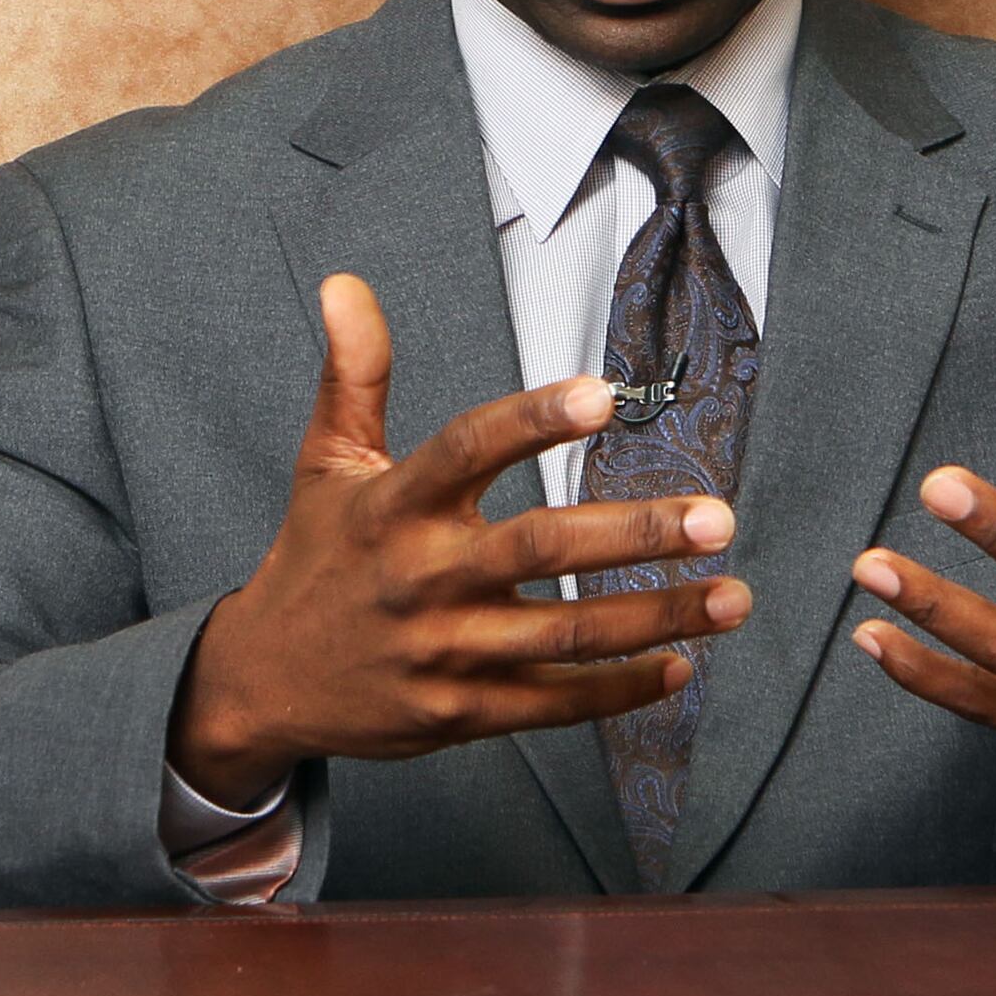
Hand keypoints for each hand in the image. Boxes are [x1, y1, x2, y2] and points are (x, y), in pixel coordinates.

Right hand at [169, 274, 753, 801]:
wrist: (264, 682)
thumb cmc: (314, 559)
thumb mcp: (325, 463)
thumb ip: (354, 375)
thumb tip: (346, 283)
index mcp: (393, 506)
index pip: (468, 449)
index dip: (533, 420)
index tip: (602, 394)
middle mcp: (422, 577)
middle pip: (541, 550)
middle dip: (636, 534)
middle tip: (717, 517)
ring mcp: (444, 651)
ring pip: (565, 635)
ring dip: (657, 618)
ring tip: (732, 596)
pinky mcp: (460, 713)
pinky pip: (552, 704)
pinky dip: (619, 689)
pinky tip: (677, 666)